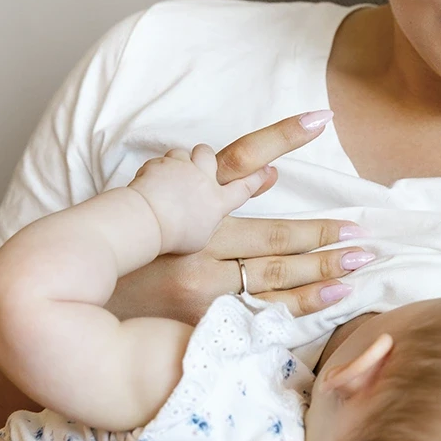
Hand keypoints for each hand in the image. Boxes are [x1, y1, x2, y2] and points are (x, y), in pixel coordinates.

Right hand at [108, 111, 373, 323]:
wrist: (76, 310)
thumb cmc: (124, 258)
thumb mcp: (159, 207)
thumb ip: (214, 188)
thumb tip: (267, 173)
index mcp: (188, 206)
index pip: (242, 159)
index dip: (283, 138)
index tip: (321, 118)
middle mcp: (197, 244)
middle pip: (274, 235)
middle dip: (323, 234)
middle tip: (364, 234)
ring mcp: (200, 287)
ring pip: (275, 275)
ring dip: (323, 270)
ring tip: (359, 262)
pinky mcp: (201, 322)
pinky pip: (261, 313)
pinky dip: (299, 306)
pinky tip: (331, 298)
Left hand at [127, 143, 271, 255]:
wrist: (147, 221)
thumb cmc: (173, 236)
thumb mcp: (201, 240)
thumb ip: (209, 223)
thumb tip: (208, 218)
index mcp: (217, 202)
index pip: (244, 187)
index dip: (257, 178)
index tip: (267, 169)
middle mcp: (203, 180)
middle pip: (210, 156)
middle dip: (205, 158)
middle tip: (197, 169)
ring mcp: (181, 168)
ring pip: (183, 153)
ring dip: (179, 163)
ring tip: (170, 178)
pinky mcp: (160, 164)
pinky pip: (161, 160)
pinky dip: (158, 169)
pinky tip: (152, 183)